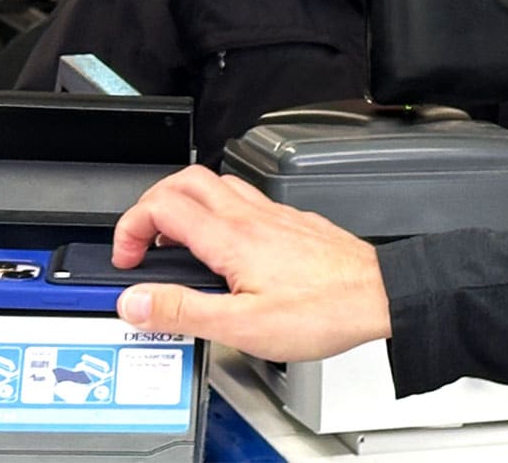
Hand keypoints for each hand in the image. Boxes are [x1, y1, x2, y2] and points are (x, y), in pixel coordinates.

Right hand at [112, 165, 391, 360]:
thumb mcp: (242, 327)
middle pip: (185, 180)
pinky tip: (227, 246)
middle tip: (143, 240)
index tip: (127, 258)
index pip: (161, 206)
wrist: (379, 296)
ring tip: (177, 241)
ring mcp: (273, 215)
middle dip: (151, 203)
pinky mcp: (292, 223)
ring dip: (186, 204)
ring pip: (217, 185)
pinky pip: (246, 200)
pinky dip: (220, 212)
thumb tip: (135, 301)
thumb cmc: (323, 310)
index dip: (131, 227)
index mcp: (231, 238)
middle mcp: (251, 216)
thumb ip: (183, 310)